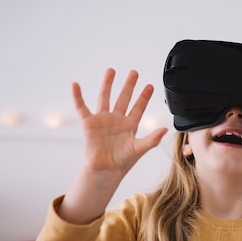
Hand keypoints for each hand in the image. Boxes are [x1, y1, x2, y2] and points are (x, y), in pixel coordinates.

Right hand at [57, 69, 167, 223]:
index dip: (144, 97)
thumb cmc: (122, 162)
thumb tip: (166, 129)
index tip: (150, 85)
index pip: (138, 107)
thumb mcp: (139, 149)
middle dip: (129, 85)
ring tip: (111, 70)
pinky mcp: (89, 123)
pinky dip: (78, 96)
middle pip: (123, 98)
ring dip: (107, 84)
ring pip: (105, 97)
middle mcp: (116, 120)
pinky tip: (75, 85)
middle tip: (134, 72)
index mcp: (129, 125)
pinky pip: (82, 107)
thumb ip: (152, 138)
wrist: (105, 170)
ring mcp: (102, 120)